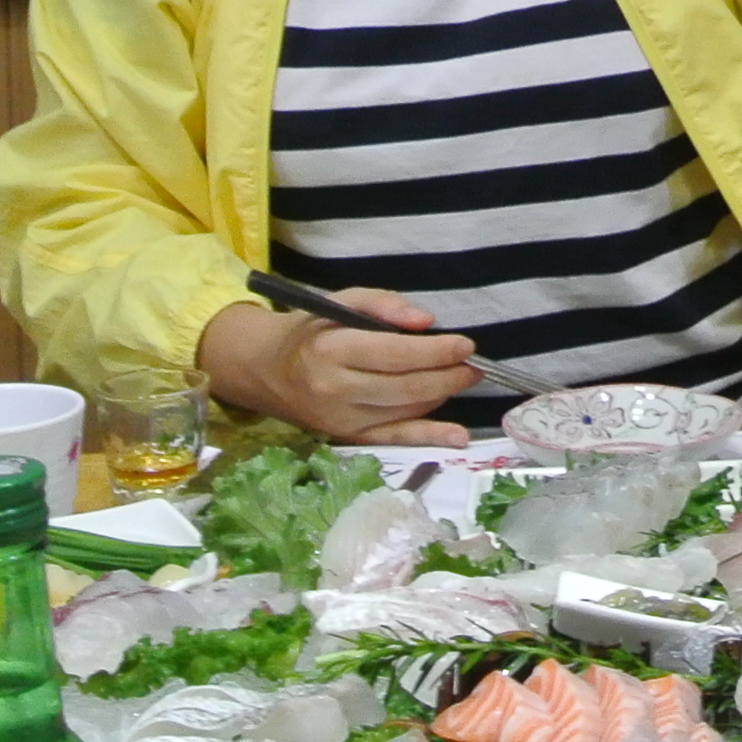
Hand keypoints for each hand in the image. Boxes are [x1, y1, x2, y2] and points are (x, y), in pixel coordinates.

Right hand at [195, 292, 477, 446]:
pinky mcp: (347, 437)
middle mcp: (335, 389)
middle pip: (406, 386)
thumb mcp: (342, 302)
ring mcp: (341, 419)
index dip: (437, 351)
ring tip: (462, 378)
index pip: (396, 354)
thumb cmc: (312, 331)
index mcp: (332, 350)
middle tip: (474, 366)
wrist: (267, 370)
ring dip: (442, 395)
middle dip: (448, 376)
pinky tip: (457, 437)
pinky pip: (394, 439)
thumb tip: (425, 322)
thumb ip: (384, 305)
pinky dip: (429, 437)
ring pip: (406, 410)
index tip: (466, 345)